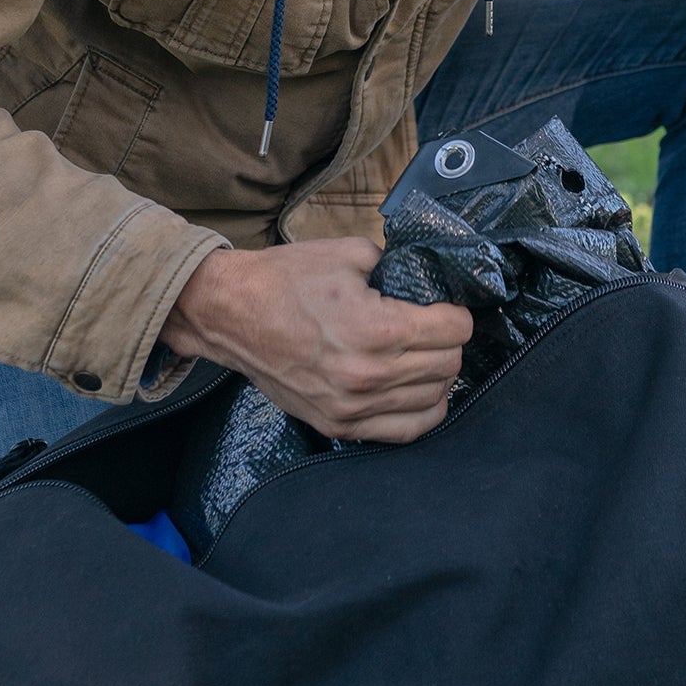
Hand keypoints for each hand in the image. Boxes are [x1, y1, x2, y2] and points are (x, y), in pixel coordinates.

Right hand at [161, 239, 471, 442]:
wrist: (230, 315)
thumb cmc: (284, 281)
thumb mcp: (348, 254)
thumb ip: (397, 266)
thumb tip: (427, 280)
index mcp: (377, 329)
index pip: (454, 330)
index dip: (455, 313)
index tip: (444, 308)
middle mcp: (370, 376)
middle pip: (449, 365)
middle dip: (448, 342)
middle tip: (432, 328)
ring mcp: (354, 407)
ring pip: (434, 398)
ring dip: (437, 375)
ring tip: (422, 355)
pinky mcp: (338, 425)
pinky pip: (406, 430)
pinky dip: (423, 410)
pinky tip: (417, 390)